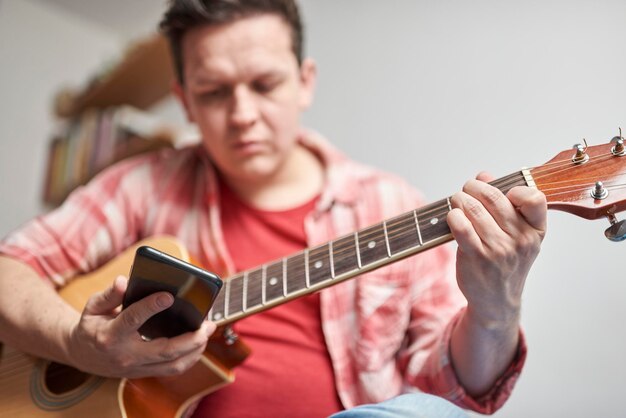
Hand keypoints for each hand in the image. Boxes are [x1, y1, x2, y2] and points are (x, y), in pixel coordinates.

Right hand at [69, 275, 215, 377]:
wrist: (82, 355)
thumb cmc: (91, 326)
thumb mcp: (93, 307)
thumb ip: (110, 294)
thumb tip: (125, 282)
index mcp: (110, 335)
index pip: (133, 319)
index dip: (150, 306)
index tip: (168, 295)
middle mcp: (125, 355)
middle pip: (164, 350)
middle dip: (190, 338)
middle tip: (208, 323)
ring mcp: (136, 367)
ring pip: (173, 365)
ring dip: (196, 350)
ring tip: (208, 331)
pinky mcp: (144, 372)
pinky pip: (172, 369)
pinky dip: (190, 358)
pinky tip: (200, 343)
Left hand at [447, 172, 546, 328]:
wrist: (496, 300)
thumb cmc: (505, 261)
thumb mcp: (517, 235)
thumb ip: (505, 203)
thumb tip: (484, 175)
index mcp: (536, 231)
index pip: (535, 198)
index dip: (515, 189)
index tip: (504, 192)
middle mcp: (520, 240)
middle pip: (494, 197)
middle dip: (475, 187)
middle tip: (467, 189)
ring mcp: (499, 249)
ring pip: (473, 208)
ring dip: (460, 199)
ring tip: (457, 201)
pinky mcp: (476, 257)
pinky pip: (460, 225)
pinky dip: (453, 215)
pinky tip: (453, 216)